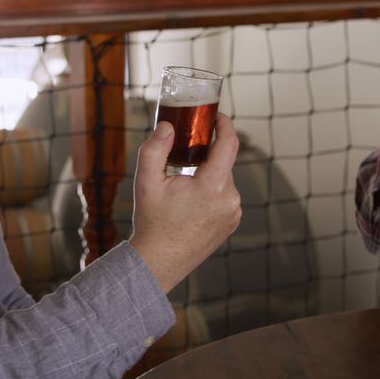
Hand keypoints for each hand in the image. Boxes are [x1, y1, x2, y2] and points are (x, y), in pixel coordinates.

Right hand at [129, 113, 241, 292]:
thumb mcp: (146, 181)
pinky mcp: (231, 224)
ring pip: (223, 181)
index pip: (229, 144)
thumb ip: (155, 148)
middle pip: (222, 164)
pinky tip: (191, 205)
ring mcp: (233, 213)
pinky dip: (211, 194)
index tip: (217, 117)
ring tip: (183, 189)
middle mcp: (230, 198)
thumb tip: (167, 126)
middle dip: (206, 157)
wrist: (158, 262)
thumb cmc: (152, 222)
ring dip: (207, 177)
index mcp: (213, 185)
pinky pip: (225, 199)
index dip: (225, 125)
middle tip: (185, 155)